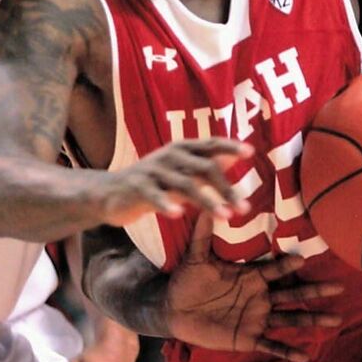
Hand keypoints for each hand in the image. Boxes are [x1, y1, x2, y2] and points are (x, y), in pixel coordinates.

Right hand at [103, 140, 244, 228]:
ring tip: (225, 217)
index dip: (230, 146)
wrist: (111, 192)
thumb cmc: (153, 182)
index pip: (210, 144)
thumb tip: (234, 156)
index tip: (250, 153)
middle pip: (204, 168)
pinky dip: (167, 204)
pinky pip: (155, 195)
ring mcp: (153, 171)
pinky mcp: (137, 187)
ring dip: (207, 201)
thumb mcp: (181, 172)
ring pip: (184, 184)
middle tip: (244, 208)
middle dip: (226, 188)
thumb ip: (205, 164)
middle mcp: (169, 156)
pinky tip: (179, 215)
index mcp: (182, 149)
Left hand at [167, 210, 343, 361]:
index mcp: (251, 277)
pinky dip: (287, 350)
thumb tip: (208, 205)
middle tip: (338, 287)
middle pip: (293, 293)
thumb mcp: (195, 257)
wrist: (173, 310)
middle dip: (315, 290)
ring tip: (335, 319)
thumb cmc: (187, 281)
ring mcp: (257, 318)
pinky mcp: (248, 338)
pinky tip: (304, 356)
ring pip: (290, 318)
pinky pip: (271, 345)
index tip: (301, 257)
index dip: (287, 265)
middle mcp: (260, 297)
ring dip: (312, 319)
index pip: (274, 270)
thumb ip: (203, 233)